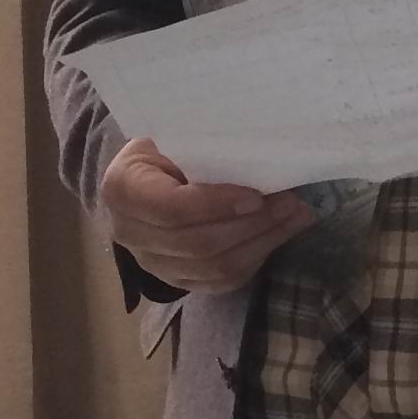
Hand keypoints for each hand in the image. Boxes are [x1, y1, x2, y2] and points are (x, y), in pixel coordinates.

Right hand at [100, 137, 312, 294]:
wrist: (143, 177)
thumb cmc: (163, 148)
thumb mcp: (173, 136)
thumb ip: (204, 148)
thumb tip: (261, 155)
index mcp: (122, 189)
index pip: (171, 209)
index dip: (217, 205)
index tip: (256, 195)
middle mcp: (129, 233)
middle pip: (198, 244)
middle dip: (251, 225)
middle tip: (290, 203)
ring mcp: (152, 263)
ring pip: (214, 268)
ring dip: (261, 243)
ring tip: (295, 217)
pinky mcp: (177, 280)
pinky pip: (221, 282)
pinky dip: (255, 259)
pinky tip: (278, 236)